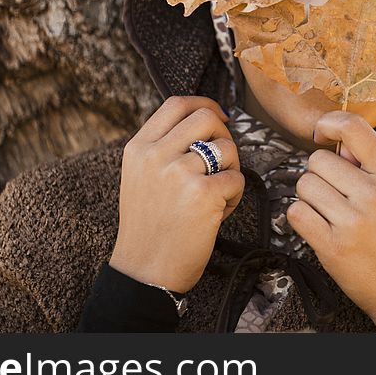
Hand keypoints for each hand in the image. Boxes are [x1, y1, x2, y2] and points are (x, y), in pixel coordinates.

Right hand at [109, 96, 243, 293]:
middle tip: (223, 159)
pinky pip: (237, 179)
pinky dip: (234, 196)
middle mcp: (155, 155)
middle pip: (206, 118)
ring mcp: (179, 173)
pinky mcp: (203, 194)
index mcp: (138, 148)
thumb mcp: (140, 176)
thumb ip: (163, 148)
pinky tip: (217, 213)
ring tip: (217, 193)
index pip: (176, 104)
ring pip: (227, 148)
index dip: (204, 103)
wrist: (144, 270)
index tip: (219, 116)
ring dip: (231, 169)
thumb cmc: (148, 226)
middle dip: (224, 135)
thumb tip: (204, 120)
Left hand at [287, 110, 375, 331]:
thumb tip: (342, 144)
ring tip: (330, 214)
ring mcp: (353, 222)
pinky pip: (296, 214)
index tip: (322, 133)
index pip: (355, 128)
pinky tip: (318, 227)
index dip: (331, 123)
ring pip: (304, 186)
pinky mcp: (333, 248)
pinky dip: (301, 219)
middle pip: (318, 161)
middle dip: (320, 175)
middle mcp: (374, 196)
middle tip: (334, 195)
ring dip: (310, 198)